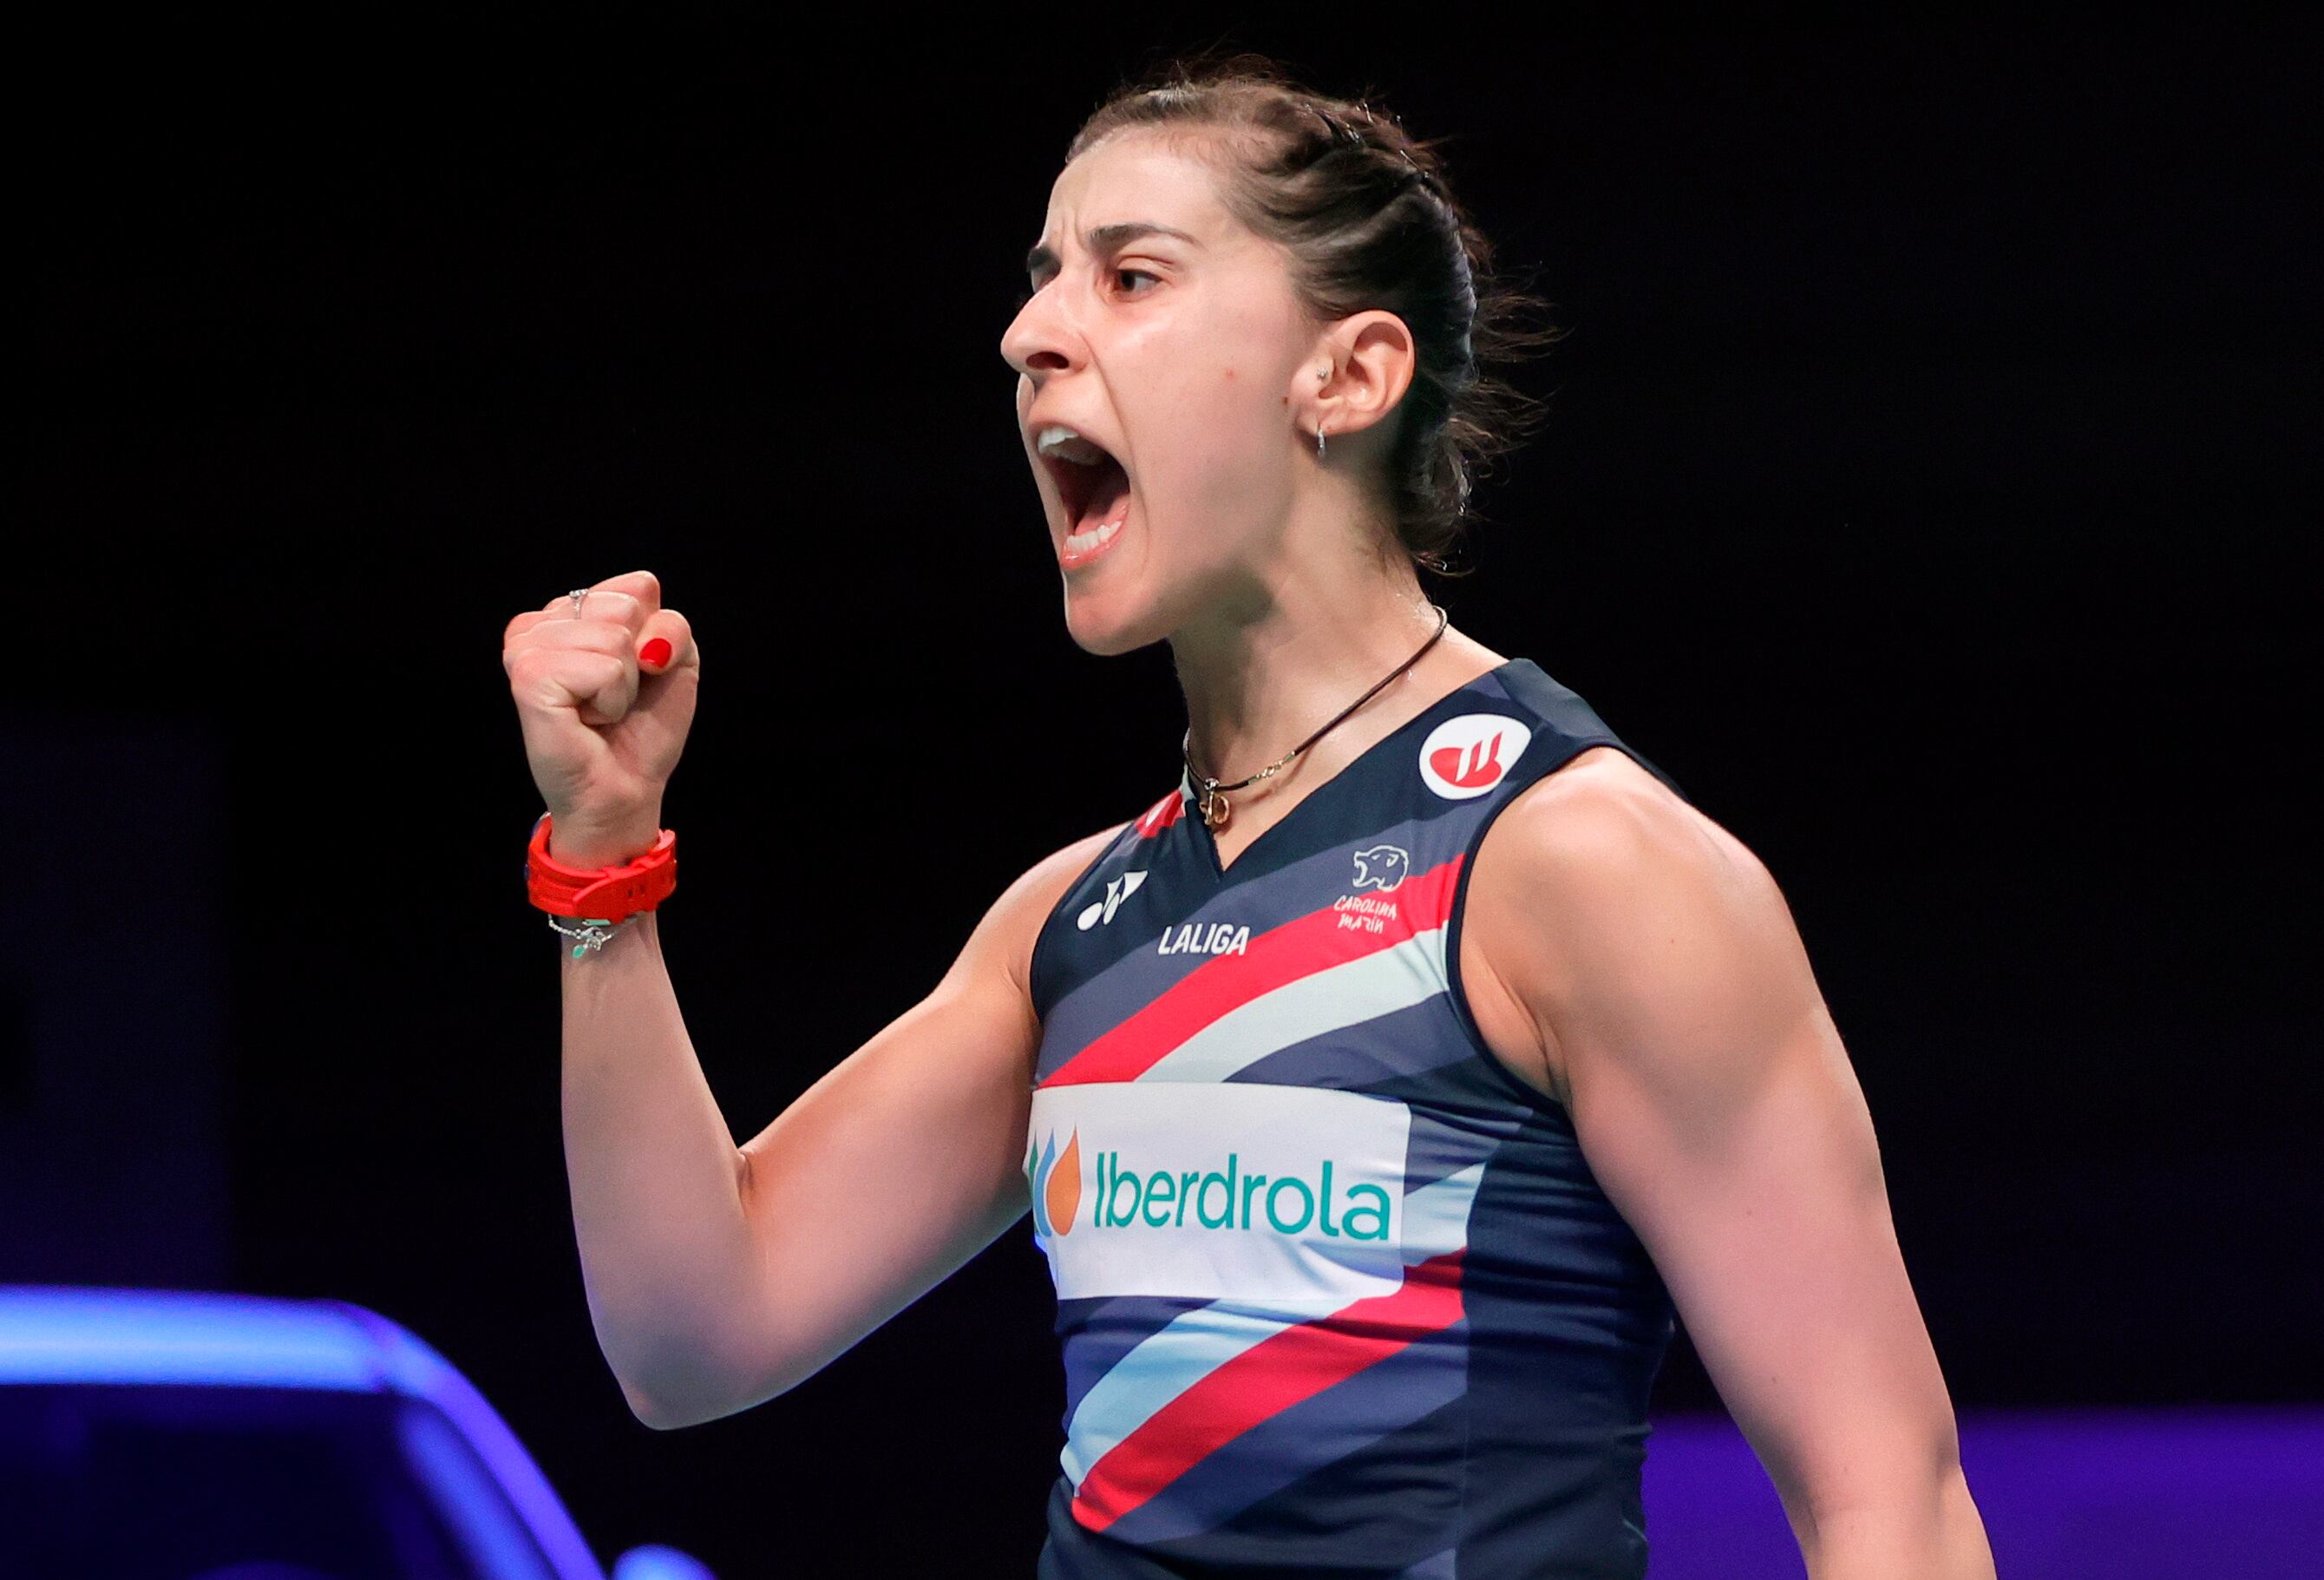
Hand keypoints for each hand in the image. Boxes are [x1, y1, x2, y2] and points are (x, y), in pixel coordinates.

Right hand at [503, 570, 696, 862]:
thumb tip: (645, 643)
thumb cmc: (642, 727)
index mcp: (569, 612)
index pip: (638, 586)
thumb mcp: (676, 663)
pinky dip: (611, 701)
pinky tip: (586, 720)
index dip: (656, 633)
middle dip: (639, 661)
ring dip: (623, 686)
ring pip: (614, 638)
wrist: (625, 788)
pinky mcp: (529, 676)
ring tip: (598, 711)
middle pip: (626, 607)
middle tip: (614, 697)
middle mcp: (540, 623)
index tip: (638, 672)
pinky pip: (604, 669)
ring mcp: (526, 647)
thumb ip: (672, 628)